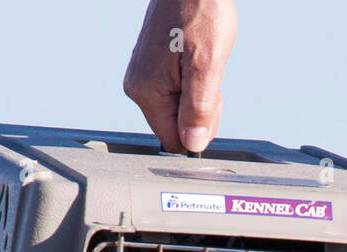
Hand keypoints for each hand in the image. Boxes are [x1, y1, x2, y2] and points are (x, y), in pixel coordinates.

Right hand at [123, 0, 237, 153]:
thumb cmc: (200, 13)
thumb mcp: (207, 65)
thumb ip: (199, 109)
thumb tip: (192, 144)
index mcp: (146, 92)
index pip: (174, 141)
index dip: (198, 129)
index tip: (208, 99)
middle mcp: (138, 87)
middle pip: (177, 127)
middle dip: (200, 111)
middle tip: (206, 75)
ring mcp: (144, 77)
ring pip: (179, 110)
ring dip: (198, 95)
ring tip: (201, 62)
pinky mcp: (152, 68)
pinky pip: (177, 93)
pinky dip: (193, 83)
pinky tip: (195, 59)